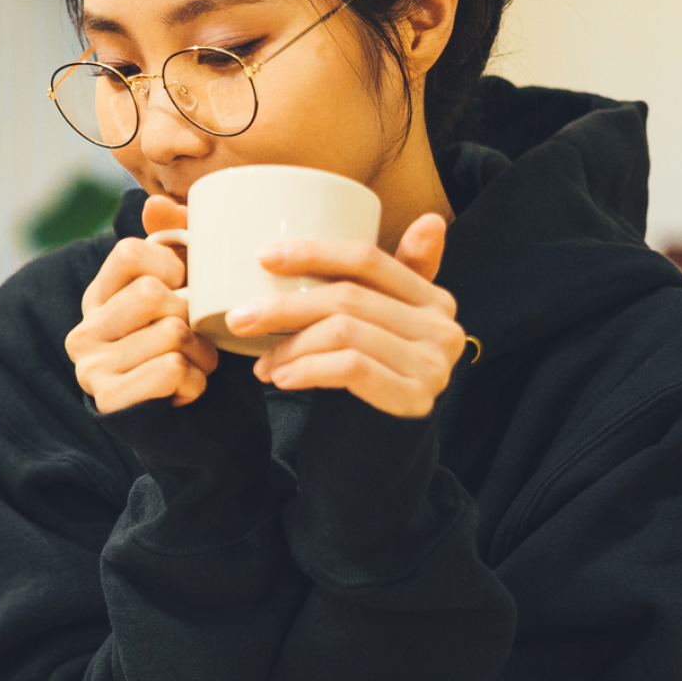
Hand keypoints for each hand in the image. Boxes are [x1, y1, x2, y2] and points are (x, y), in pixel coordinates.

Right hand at [66, 195, 219, 412]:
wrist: (201, 434)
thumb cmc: (193, 356)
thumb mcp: (187, 296)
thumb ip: (174, 245)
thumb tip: (155, 205)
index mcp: (98, 298)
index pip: (132, 252)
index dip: (174, 266)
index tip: (186, 291)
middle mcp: (83, 331)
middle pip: (155, 294)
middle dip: (194, 318)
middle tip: (198, 340)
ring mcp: (89, 368)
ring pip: (171, 334)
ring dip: (202, 355)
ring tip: (195, 368)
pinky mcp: (108, 401)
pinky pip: (171, 370)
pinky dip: (195, 383)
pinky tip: (185, 392)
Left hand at [226, 214, 463, 418]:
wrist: (377, 462)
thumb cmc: (366, 387)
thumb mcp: (374, 330)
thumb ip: (385, 284)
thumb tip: (429, 218)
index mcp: (433, 300)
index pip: (368, 260)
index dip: (314, 252)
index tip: (262, 258)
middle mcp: (443, 328)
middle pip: (348, 297)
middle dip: (284, 306)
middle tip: (239, 318)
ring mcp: (434, 365)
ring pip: (343, 331)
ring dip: (289, 345)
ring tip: (261, 364)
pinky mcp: (415, 400)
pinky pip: (349, 368)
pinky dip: (306, 369)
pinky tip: (281, 378)